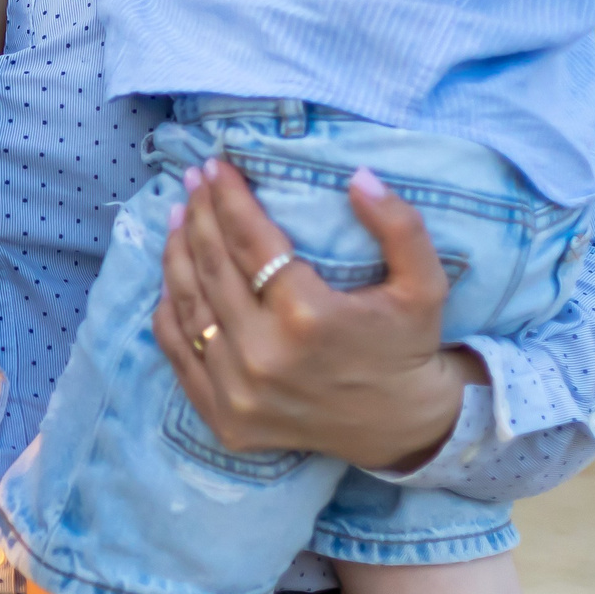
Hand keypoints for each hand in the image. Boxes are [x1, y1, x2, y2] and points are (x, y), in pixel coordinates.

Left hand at [152, 158, 487, 472]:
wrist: (401, 428)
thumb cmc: (407, 347)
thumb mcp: (425, 284)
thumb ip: (399, 226)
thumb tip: (359, 177)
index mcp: (308, 316)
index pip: (249, 240)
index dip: (229, 197)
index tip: (215, 165)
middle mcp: (263, 355)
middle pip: (212, 267)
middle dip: (198, 214)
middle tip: (191, 180)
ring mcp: (238, 391)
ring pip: (188, 306)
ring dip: (176, 254)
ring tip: (177, 215)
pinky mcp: (225, 417)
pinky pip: (180, 354)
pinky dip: (169, 311)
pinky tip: (172, 278)